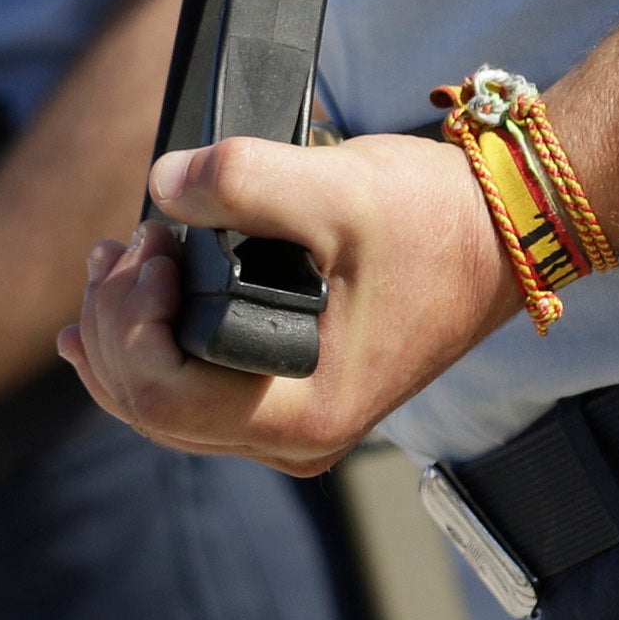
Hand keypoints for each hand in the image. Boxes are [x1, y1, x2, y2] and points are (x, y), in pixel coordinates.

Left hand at [63, 131, 520, 473]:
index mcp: (304, 411)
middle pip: (147, 407)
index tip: (156, 243)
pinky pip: (189, 397)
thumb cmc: (436, 220)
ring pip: (160, 407)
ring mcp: (289, 425)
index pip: (160, 395)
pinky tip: (121, 308)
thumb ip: (244, 180)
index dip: (129, 318)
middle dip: (115, 320)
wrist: (503, 229)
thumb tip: (162, 185)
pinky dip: (147, 348)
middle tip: (129, 243)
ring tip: (119, 259)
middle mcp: (293, 439)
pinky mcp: (288, 397)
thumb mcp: (339, 187)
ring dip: (123, 332)